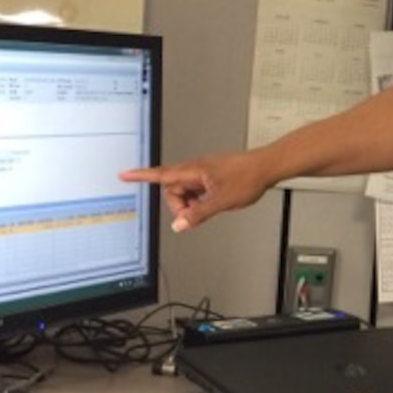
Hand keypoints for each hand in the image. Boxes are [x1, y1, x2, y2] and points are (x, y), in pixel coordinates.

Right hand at [119, 150, 269, 231]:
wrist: (267, 167)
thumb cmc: (248, 177)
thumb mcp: (221, 201)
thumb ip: (199, 214)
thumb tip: (179, 224)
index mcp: (194, 170)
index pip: (161, 174)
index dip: (141, 176)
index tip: (125, 175)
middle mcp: (196, 169)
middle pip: (173, 189)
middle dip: (179, 204)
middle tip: (195, 214)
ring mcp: (204, 173)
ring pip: (186, 192)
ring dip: (191, 204)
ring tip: (210, 207)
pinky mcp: (212, 177)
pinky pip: (197, 191)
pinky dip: (200, 200)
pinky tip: (214, 203)